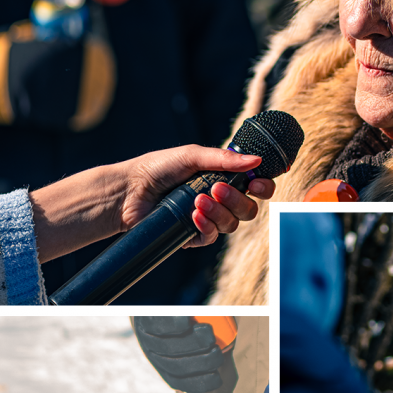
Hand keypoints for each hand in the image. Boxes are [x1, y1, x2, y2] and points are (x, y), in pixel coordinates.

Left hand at [122, 145, 275, 244]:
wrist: (129, 190)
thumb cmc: (157, 168)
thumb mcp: (191, 155)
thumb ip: (224, 159)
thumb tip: (256, 161)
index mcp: (222, 177)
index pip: (255, 186)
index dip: (263, 187)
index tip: (256, 183)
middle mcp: (218, 199)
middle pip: (249, 209)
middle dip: (237, 199)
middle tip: (216, 188)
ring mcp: (206, 218)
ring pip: (233, 224)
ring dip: (219, 212)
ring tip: (197, 200)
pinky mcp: (192, 235)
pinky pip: (212, 237)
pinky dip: (206, 226)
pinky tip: (193, 216)